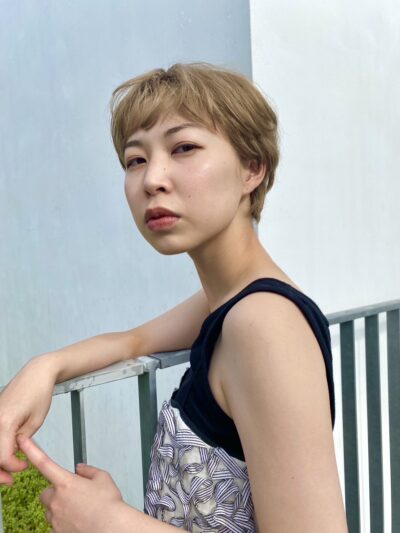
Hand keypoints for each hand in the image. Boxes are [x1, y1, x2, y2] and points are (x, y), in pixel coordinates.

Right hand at [0, 356, 56, 484]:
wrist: (36, 373)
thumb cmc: (39, 393)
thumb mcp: (36, 421)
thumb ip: (22, 441)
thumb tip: (12, 456)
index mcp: (4, 422)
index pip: (2, 456)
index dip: (13, 467)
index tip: (24, 467)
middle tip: (10, 480)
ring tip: (9, 468)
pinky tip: (8, 451)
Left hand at [16, 434, 124, 532]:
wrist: (111, 529)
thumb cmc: (109, 506)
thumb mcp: (103, 478)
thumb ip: (89, 471)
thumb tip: (81, 469)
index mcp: (67, 483)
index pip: (44, 462)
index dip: (31, 450)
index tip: (23, 441)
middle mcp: (57, 500)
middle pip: (47, 492)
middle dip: (56, 492)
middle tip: (72, 494)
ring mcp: (55, 518)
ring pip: (51, 509)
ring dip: (60, 507)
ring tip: (80, 509)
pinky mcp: (56, 532)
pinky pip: (56, 524)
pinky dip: (64, 521)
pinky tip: (79, 520)